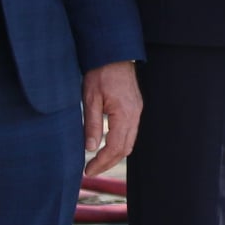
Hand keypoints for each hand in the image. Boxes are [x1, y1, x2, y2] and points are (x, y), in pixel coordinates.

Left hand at [82, 61, 141, 175]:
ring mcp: (137, 111)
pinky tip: (106, 145)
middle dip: (108, 163)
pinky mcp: (135, 107)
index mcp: (124, 114)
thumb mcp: (90, 99)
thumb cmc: (100, 73)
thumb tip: (91, 149)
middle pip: (125, 149)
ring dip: (114, 154)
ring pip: (130, 142)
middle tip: (91, 170)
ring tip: (97, 161)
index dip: (102, 162)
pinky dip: (119, 143)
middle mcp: (135, 114)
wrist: (113, 54)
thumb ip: (92, 125)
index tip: (87, 170)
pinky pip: (130, 132)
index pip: (115, 148)